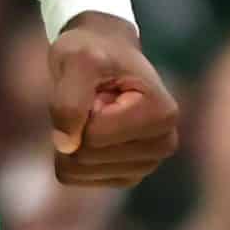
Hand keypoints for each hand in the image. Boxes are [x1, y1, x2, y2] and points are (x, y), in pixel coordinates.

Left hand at [47, 12, 178, 187]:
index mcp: (161, 115)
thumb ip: (69, 100)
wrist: (103, 53)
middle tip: (91, 98)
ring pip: (79, 171)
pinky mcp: (125, 175)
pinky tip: (90, 127)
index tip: (95, 86)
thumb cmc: (92, 51)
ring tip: (93, 110)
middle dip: (74, 125)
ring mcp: (146, 165)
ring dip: (72, 137)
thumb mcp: (76, 59)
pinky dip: (71, 151)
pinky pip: (76, 177)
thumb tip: (66, 146)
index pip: (94, 136)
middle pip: (87, 157)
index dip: (79, 109)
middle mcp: (162, 146)